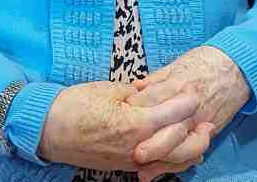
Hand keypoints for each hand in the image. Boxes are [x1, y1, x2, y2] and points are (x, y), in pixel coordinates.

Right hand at [37, 80, 208, 171]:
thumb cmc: (75, 106)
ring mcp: (131, 160)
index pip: (173, 114)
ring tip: (201, 138)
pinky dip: (173, 161)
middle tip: (207, 119)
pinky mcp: (125, 166)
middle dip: (197, 132)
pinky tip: (181, 153)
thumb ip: (137, 92)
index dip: (186, 102)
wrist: (48, 130)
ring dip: (191, 150)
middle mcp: (137, 146)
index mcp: (134, 123)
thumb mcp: (108, 90)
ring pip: (172, 161)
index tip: (195, 92)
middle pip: (180, 144)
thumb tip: (156, 89)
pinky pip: (157, 168)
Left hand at [126, 46, 250, 173]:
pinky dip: (179, 161)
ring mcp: (200, 120)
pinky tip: (165, 169)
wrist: (237, 67)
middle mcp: (189, 106)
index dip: (132, 111)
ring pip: (181, 147)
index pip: (150, 101)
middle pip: (167, 130)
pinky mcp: (209, 130)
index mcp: (177, 86)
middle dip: (151, 145)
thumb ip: (155, 80)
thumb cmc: (205, 62)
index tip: (118, 118)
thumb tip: (134, 88)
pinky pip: (192, 149)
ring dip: (162, 161)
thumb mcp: (177, 65)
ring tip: (144, 170)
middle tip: (133, 155)